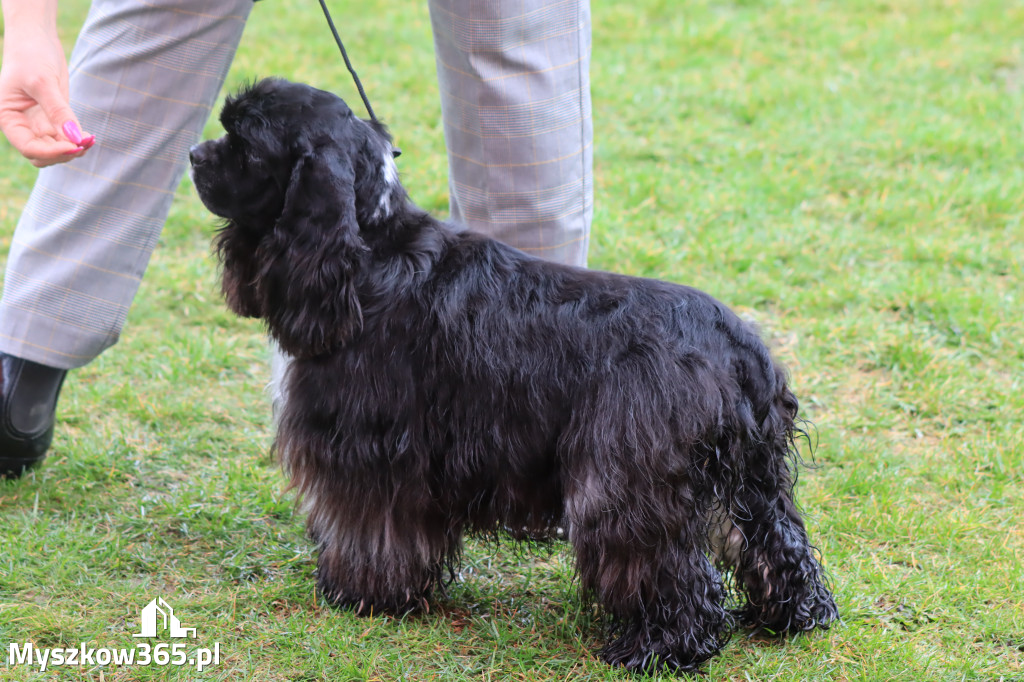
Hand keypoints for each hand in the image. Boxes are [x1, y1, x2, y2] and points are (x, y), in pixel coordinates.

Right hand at [0, 23, 93, 166]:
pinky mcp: (53, 120)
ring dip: (73, 149)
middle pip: (43, 155)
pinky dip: (77, 141)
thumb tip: (75, 138)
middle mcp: (21, 125)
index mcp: (8, 118)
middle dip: (63, 153)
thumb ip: (58, 111)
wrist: (36, 39)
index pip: (29, 148)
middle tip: (85, 142)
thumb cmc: (31, 56)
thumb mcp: (43, 82)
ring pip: (55, 150)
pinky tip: (89, 136)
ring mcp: (38, 124)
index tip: (73, 146)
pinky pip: (65, 139)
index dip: (51, 152)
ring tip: (90, 139)